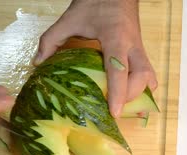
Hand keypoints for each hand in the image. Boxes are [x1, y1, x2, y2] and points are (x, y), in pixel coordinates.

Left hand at [34, 0, 157, 117]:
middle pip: (141, 76)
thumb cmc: (94, 2)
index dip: (118, 93)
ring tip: (124, 107)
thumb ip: (51, 40)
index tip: (114, 113)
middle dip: (131, 96)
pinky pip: (149, 70)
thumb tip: (38, 63)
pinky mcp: (140, 48)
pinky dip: (144, 85)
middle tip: (115, 110)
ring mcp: (139, 46)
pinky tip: (134, 97)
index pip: (119, 70)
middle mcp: (132, 45)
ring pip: (149, 74)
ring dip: (139, 93)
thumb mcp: (69, 19)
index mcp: (115, 38)